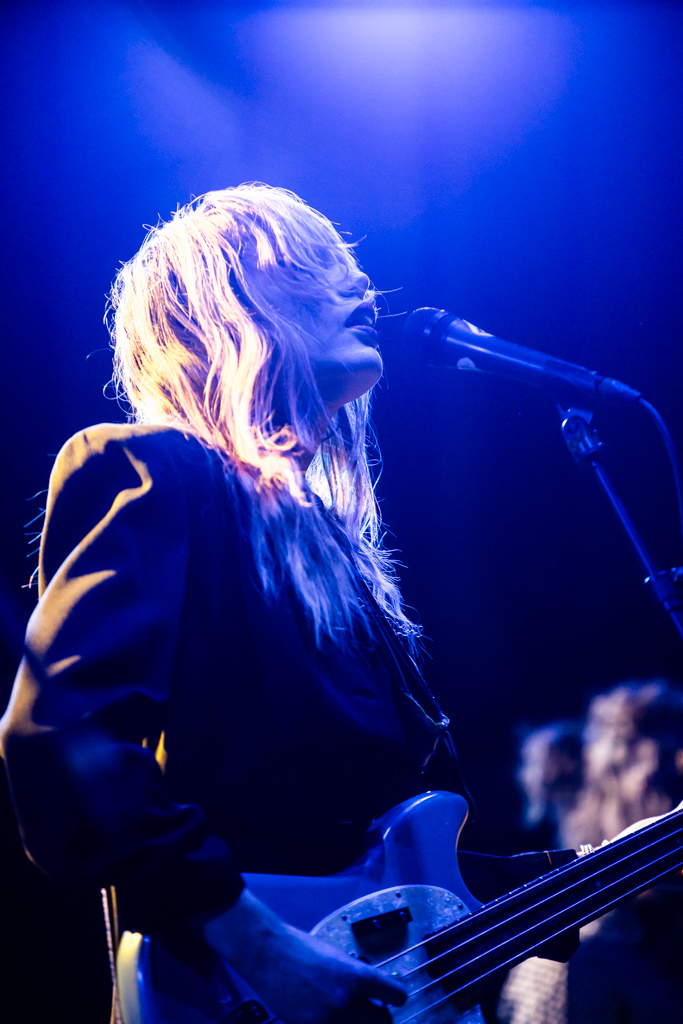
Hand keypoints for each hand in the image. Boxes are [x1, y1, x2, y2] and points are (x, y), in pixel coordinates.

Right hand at [195, 889, 407, 1023]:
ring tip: (353, 1014)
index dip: (396, 996)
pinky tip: (330, 1016)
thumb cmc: (302, 948)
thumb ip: (357, 976)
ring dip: (360, 1023)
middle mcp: (348, 1000)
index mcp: (358, 976)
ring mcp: (329, 1018)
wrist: (267, 953)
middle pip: (383, 1022)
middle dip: (380, 1016)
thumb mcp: (337, 956)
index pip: (397, 995)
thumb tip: (373, 992)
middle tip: (374, 1011)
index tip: (391, 997)